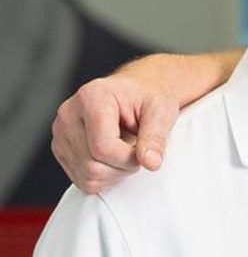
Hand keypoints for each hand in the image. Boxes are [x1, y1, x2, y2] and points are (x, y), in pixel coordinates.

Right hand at [51, 69, 179, 193]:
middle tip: (138, 149)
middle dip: (123, 166)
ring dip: (115, 172)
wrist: (136, 92)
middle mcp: (69, 115)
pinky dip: (104, 177)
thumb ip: (155, 137)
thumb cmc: (147, 97)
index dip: (129, 158)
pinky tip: (113, 156)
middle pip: (93, 165)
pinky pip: (82, 181)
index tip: (145, 151)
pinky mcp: (60, 150)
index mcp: (92, 97)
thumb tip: (151, 163)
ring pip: (87, 176)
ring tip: (126, 149)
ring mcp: (61, 134)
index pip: (103, 147)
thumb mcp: (161, 110)